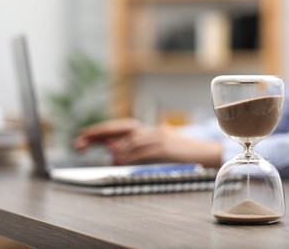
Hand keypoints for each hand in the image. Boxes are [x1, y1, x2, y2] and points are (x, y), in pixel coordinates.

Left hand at [75, 119, 221, 167]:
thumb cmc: (184, 155)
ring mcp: (159, 137)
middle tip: (80, 140)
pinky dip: (128, 156)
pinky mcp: (166, 147)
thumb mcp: (160, 151)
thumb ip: (138, 151)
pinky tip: (118, 160)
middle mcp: (152, 130)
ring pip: (131, 140)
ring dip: (114, 149)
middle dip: (99, 133)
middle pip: (122, 128)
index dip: (102, 130)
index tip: (83, 136)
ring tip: (103, 156)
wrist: (208, 153)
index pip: (121, 127)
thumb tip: (113, 155)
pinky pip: (143, 151)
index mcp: (150, 131)